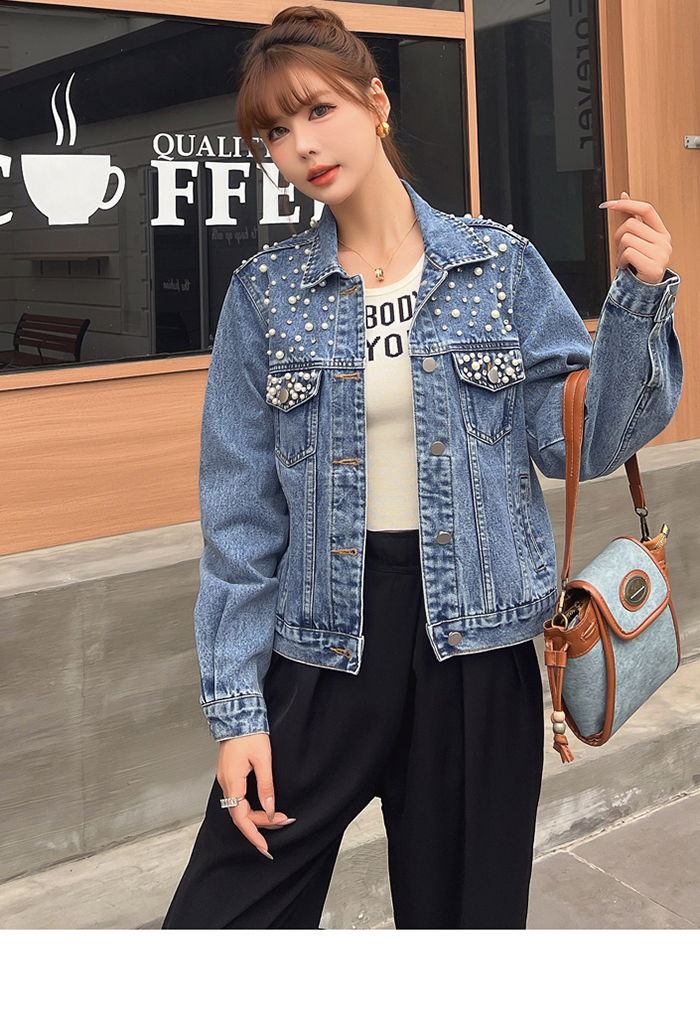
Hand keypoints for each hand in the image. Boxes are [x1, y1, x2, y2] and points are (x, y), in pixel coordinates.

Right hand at [217, 732, 294, 858]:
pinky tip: (262, 806)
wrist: (238, 715)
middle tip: (283, 821)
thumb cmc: (250, 734)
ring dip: (257, 816)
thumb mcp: (263, 760)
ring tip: (277, 816)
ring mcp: (226, 779)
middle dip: (261, 824)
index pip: (241, 817)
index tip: (265, 847)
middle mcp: (226, 783)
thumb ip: (266, 787)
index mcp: (233, 782)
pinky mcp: (229, 774)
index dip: (253, 834)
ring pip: (239, 807)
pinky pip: (237, 798)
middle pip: (240, 814)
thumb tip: (270, 809)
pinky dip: (250, 806)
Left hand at [599, 190, 671, 284]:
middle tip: (620, 248)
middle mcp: (664, 241)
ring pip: (627, 238)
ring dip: (619, 251)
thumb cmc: (640, 262)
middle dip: (618, 236)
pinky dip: (621, 260)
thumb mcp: (636, 239)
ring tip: (625, 259)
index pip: (646, 209)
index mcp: (661, 231)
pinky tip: (626, 266)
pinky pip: (628, 253)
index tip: (609, 204)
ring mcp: (661, 254)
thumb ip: (630, 218)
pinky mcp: (653, 267)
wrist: (645, 288)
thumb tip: (624, 195)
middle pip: (631, 224)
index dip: (627, 204)